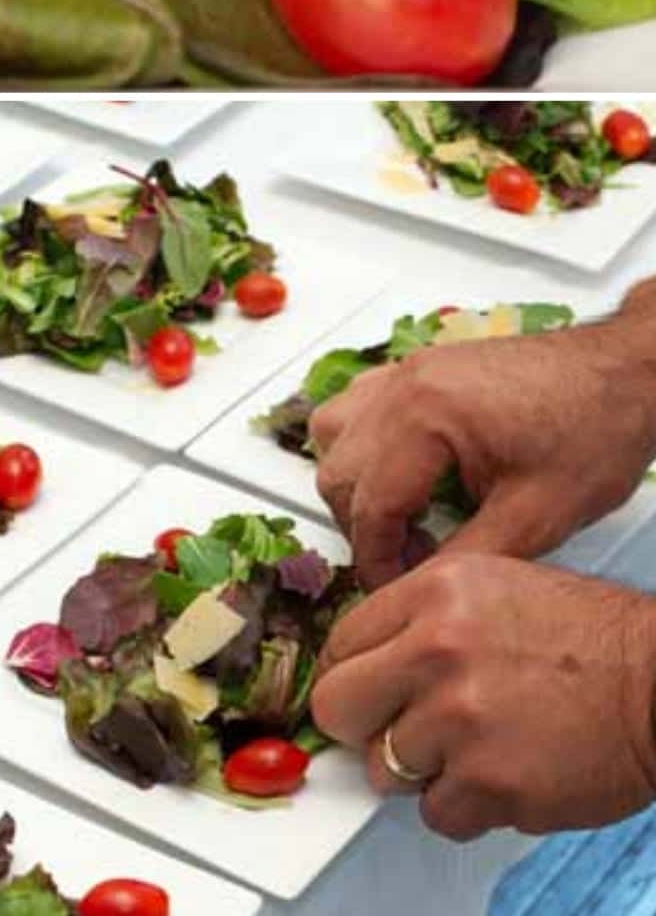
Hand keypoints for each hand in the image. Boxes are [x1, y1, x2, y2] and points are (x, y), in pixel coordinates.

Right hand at [310, 303, 655, 587]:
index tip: (395, 588)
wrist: (629, 373)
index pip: (370, 505)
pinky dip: (360, 444)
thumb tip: (420, 589)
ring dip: (353, 484)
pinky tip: (398, 469)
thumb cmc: (597, 429)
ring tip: (399, 516)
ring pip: (331, 436)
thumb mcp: (540, 513)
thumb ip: (470, 556)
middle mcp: (401, 386)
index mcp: (425, 417)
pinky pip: (353, 406)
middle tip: (407, 559)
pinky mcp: (415, 368)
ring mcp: (404, 372)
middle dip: (363, 527)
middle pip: (338, 473)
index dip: (377, 559)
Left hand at [310, 554, 655, 841]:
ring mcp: (461, 721)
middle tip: (395, 729)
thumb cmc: (590, 638)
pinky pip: (437, 814)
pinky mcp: (493, 784)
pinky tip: (499, 776)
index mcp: (432, 593)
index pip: (339, 643)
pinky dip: (463, 807)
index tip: (366, 692)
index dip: (351, 674)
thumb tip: (366, 656)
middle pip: (338, 707)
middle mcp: (436, 652)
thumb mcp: (490, 585)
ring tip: (472, 748)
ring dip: (421, 770)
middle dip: (361, 725)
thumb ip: (419, 615)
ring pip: (386, 770)